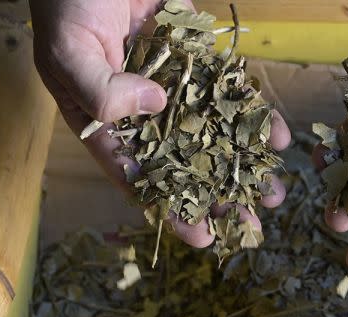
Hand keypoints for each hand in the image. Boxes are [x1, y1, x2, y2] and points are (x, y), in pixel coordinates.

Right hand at [29, 0, 291, 247]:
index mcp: (102, 120)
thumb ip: (101, 88)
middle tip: (252, 226)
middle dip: (218, 195)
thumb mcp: (68, 48)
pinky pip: (231, 90)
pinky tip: (279, 138)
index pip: (139, 175)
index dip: (170, 208)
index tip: (202, 237)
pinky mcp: (200, 57)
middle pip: (184, 163)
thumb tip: (153, 106)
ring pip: (214, 133)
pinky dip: (255, 113)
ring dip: (244, 163)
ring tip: (274, 193)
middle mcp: (142, 109)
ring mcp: (174, 84)